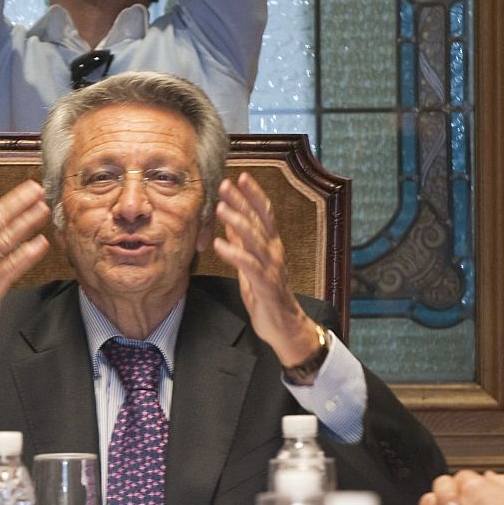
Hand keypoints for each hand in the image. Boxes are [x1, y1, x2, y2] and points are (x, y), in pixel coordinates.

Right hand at [0, 180, 50, 377]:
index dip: (13, 198)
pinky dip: (27, 253)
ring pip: (7, 238)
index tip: (30, 187)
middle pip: (0, 220)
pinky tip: (41, 243)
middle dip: (20, 203)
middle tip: (39, 190)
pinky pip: (12, 265)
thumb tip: (19, 227)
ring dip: (26, 222)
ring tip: (43, 210)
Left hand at [211, 174, 320, 372]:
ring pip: (254, 240)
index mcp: (272, 246)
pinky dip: (234, 253)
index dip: (253, 195)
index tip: (240, 177)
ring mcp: (271, 268)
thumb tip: (231, 223)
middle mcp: (274, 252)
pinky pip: (249, 266)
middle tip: (226, 185)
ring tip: (220, 209)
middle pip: (258, 221)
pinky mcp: (265, 285)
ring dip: (237, 222)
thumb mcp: (252, 266)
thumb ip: (243, 244)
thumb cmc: (268, 296)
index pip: (264, 214)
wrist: (285, 327)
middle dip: (242, 202)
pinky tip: (219, 245)